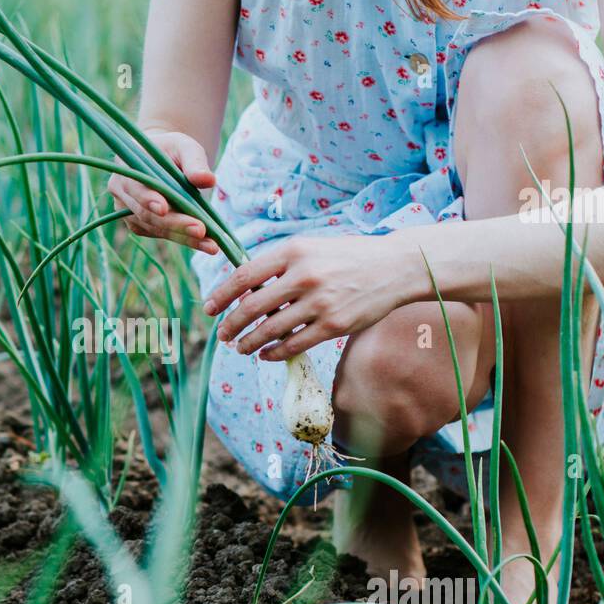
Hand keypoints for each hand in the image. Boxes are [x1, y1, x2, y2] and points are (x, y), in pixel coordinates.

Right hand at [107, 129, 219, 254]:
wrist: (163, 159)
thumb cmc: (173, 150)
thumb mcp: (185, 147)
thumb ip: (195, 162)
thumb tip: (208, 180)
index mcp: (126, 167)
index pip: (135, 186)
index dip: (148, 199)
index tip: (164, 208)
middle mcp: (121, 191)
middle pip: (146, 214)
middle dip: (175, 223)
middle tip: (201, 231)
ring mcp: (128, 210)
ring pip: (155, 228)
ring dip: (183, 237)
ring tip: (211, 244)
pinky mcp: (139, 224)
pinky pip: (161, 234)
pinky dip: (183, 239)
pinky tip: (204, 243)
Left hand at [203, 235, 415, 360]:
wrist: (394, 266)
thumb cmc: (346, 257)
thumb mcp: (310, 248)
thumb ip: (279, 266)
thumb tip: (243, 290)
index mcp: (293, 251)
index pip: (244, 276)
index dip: (221, 295)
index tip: (209, 308)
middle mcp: (304, 276)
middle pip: (252, 306)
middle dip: (231, 324)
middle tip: (222, 334)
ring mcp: (319, 303)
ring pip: (270, 330)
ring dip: (249, 343)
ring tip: (241, 348)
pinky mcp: (333, 325)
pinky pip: (294, 344)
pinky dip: (274, 352)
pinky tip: (266, 354)